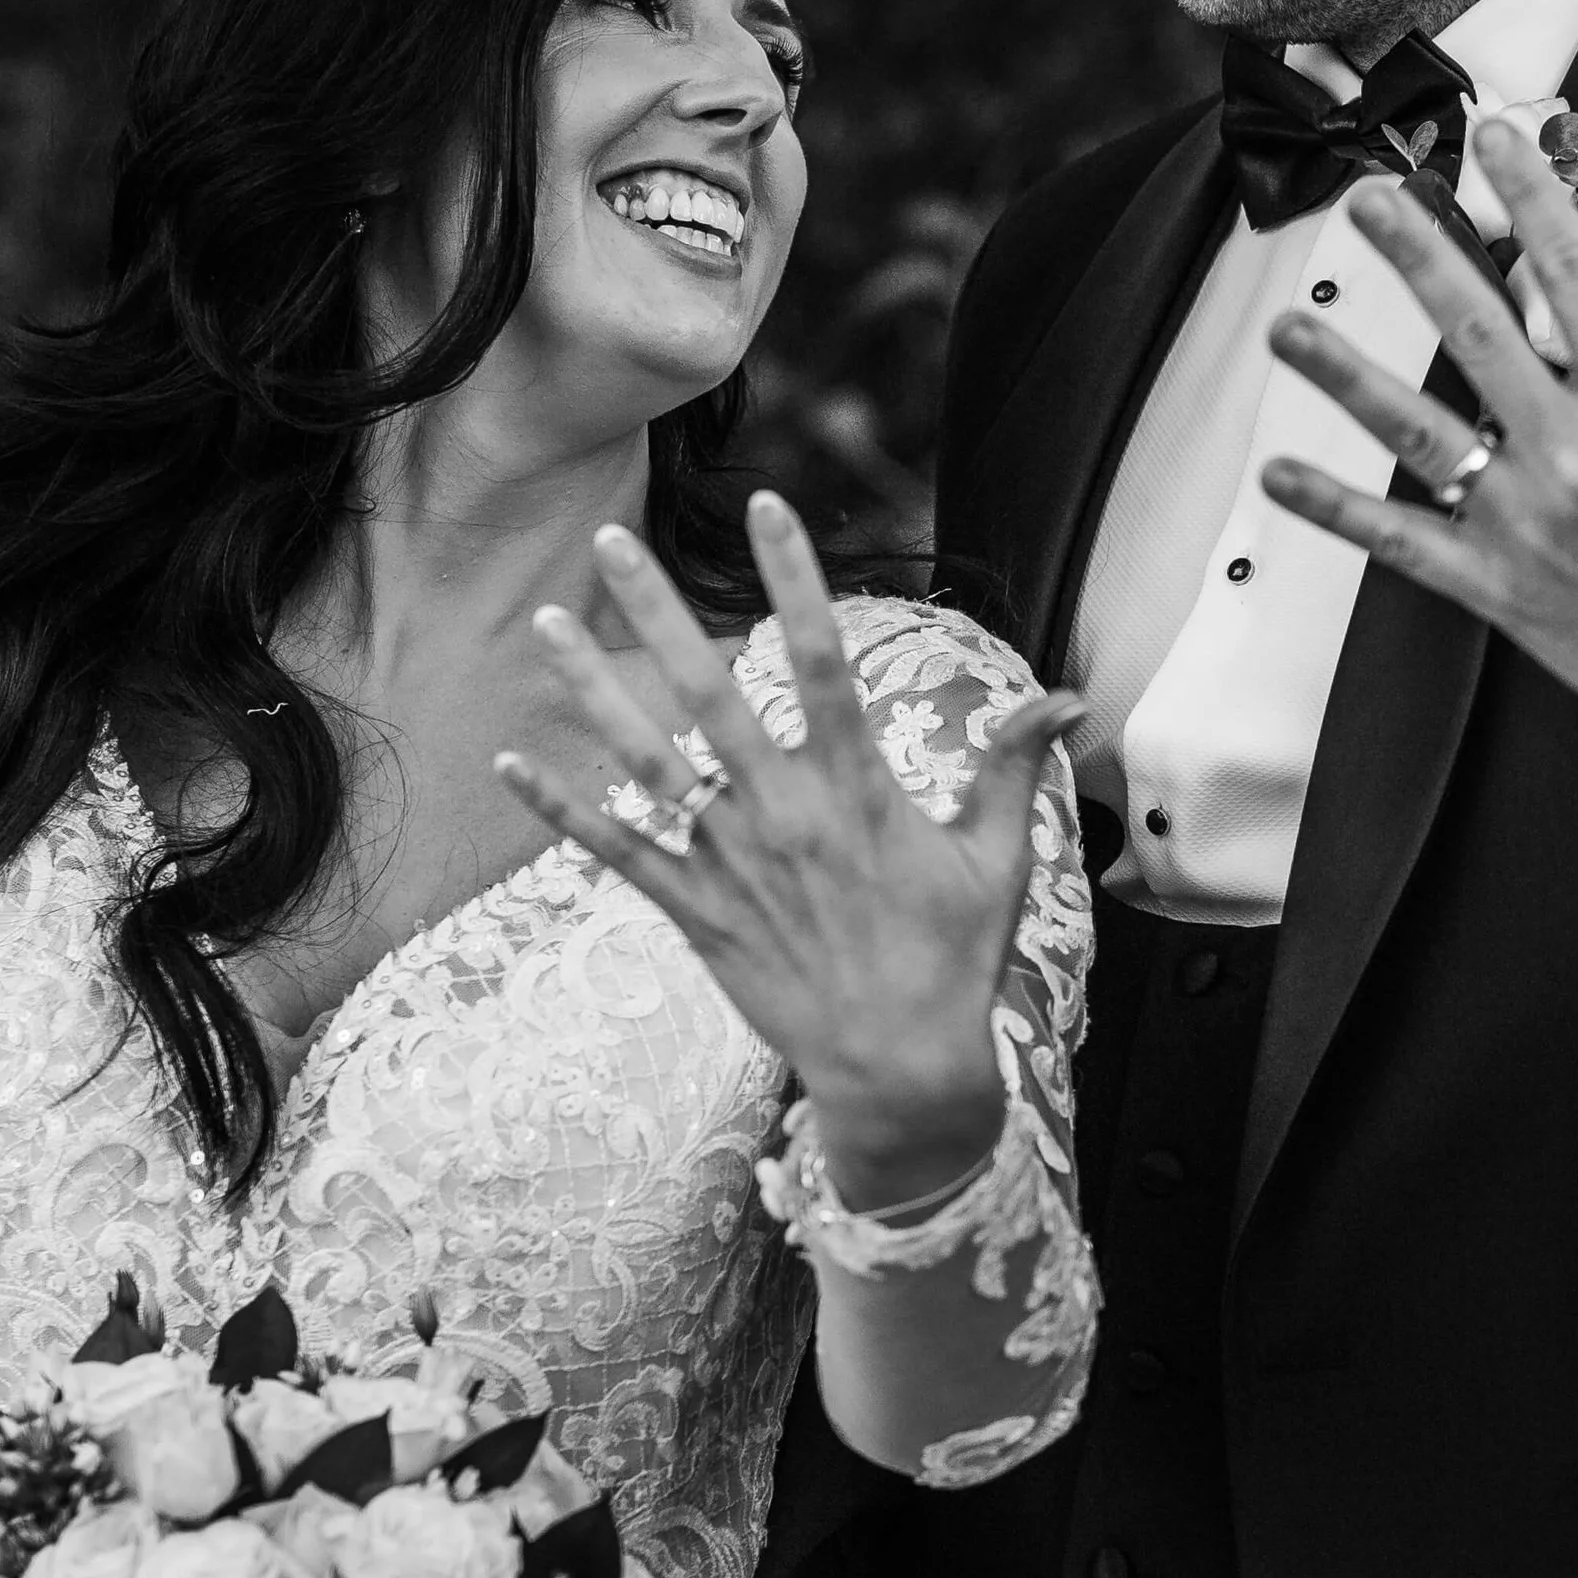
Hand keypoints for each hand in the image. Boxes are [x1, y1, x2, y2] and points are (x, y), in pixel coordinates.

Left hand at [495, 493, 1079, 1210]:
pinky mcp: (695, 912)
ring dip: (592, 688)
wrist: (899, 1070)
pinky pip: (618, 851)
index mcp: (858, 788)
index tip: (769, 507)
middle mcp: (784, 813)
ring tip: (546, 621)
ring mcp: (731, 862)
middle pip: (708, 691)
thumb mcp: (998, 857)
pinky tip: (510, 760)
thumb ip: (1013, 766)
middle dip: (657, 609)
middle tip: (611, 537)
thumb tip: (1068, 700)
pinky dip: (561, 808)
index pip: (821, 659)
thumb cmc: (955, 959)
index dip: (794, 578)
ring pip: (646, 758)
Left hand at [1259, 117, 1577, 794]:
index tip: (1492, 138)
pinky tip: (1279, 476)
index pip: (1576, 274)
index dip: (1531, 196)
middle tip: (1369, 200)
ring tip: (1288, 328)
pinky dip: (1338, 512)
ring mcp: (1528, 524)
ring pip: (1419, 434)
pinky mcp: (1499, 589)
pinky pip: (1403, 544)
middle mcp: (1576, 454)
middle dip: (1421, 259)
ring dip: (1346, 379)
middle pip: (1480, 335)